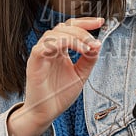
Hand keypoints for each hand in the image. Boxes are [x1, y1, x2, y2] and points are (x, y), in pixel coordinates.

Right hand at [7, 16, 103, 135]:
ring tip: (86, 48)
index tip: (100, 22)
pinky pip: (42, 47)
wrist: (46, 113)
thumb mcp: (81, 74)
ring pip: (53, 34)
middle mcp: (49, 49)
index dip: (85, 23)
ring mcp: (41, 54)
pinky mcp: (34, 63)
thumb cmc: (59, 94)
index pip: (71, 28)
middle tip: (94, 41)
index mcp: (60, 49)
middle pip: (63, 27)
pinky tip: (73, 51)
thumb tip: (97, 44)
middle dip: (82, 30)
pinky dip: (59, 44)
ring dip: (73, 37)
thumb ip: (89, 59)